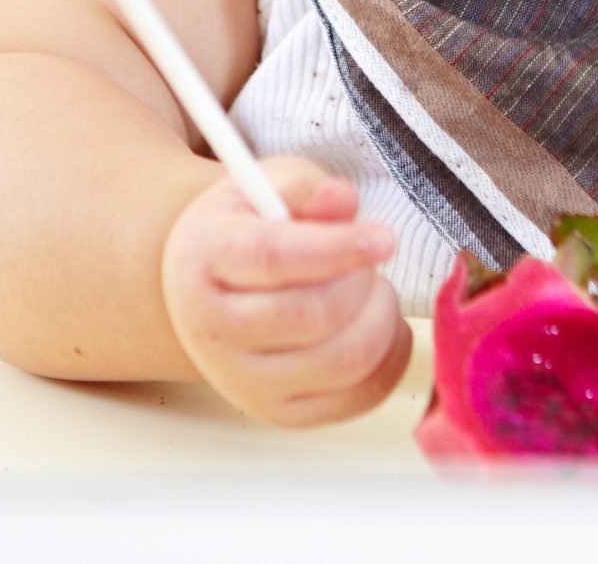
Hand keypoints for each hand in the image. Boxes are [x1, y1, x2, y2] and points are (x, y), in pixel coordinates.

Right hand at [160, 156, 411, 426]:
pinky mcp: (279, 412)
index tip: (385, 239)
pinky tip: (381, 324)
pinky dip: (391, 357)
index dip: (336, 249)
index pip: (273, 258)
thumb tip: (341, 201)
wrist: (210, 291)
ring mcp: (243, 382)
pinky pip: (360, 396)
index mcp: (206, 258)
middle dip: (363, 281)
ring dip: (381, 317)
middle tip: (370, 256)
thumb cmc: (248, 230)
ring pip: (344, 360)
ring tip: (371, 288)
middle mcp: (214, 330)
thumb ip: (306, 187)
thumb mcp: (268, 186)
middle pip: (313, 315)